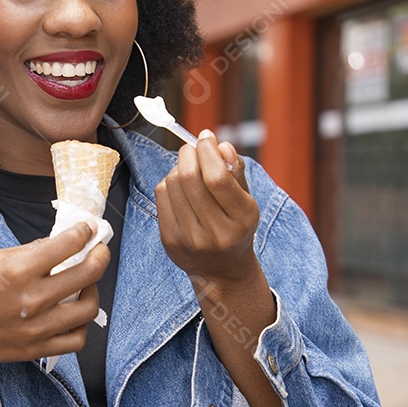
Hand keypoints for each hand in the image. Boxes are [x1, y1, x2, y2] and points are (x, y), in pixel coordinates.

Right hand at [0, 221, 109, 366]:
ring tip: (85, 284)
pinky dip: (81, 326)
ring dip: (93, 291)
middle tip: (99, 251)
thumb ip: (28, 252)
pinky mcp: (33, 350)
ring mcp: (35, 328)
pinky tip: (72, 315)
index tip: (88, 229)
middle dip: (100, 256)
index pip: (68, 244)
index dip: (84, 232)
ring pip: (88, 309)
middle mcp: (31, 299)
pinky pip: (75, 341)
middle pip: (88, 274)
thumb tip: (57, 244)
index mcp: (18, 270)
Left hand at [155, 130, 259, 288]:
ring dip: (178, 166)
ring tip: (188, 168)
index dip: (207, 151)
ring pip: (172, 184)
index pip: (217, 178)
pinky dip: (168, 182)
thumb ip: (236, 170)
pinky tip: (179, 186)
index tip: (206, 137)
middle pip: (190, 178)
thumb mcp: (246, 200)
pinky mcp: (170, 241)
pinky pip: (161, 197)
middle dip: (189, 153)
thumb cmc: (235, 225)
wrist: (221, 269)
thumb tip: (220, 145)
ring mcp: (190, 239)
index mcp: (242, 219)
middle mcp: (216, 232)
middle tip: (193, 148)